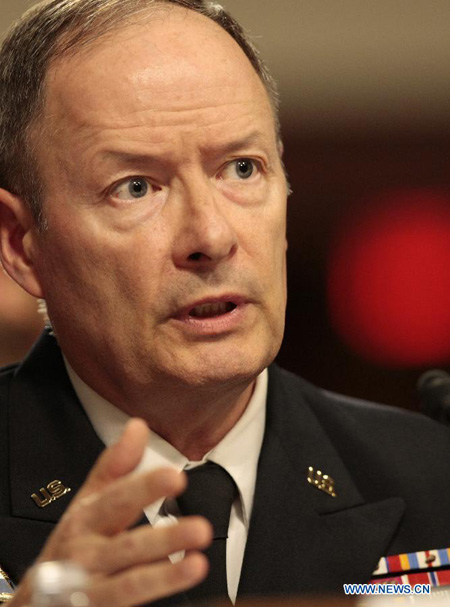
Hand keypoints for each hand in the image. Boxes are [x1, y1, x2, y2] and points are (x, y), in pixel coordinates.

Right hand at [10, 419, 211, 606]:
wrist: (37, 600)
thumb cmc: (71, 543)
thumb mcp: (88, 501)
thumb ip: (115, 466)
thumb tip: (138, 426)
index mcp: (85, 519)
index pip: (115, 499)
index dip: (144, 488)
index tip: (174, 476)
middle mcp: (85, 554)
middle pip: (125, 546)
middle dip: (163, 538)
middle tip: (200, 528)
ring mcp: (88, 589)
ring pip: (127, 585)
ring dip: (164, 577)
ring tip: (197, 564)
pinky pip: (125, 605)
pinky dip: (152, 594)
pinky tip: (179, 581)